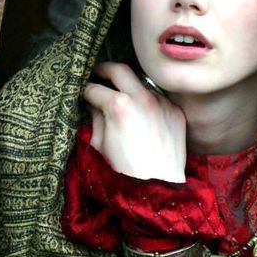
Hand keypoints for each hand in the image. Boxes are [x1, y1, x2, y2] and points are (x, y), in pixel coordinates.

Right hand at [82, 62, 186, 180]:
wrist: (158, 187)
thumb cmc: (124, 171)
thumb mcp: (100, 145)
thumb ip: (96, 118)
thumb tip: (94, 105)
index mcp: (118, 105)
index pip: (95, 88)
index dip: (84, 90)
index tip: (81, 92)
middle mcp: (142, 98)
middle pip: (119, 70)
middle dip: (104, 69)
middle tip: (96, 72)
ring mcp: (162, 103)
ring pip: (142, 82)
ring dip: (128, 84)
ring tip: (119, 92)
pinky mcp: (175, 112)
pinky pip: (158, 98)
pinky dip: (146, 100)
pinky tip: (141, 111)